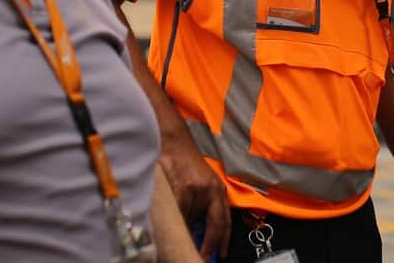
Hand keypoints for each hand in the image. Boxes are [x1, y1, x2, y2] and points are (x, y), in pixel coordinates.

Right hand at [160, 138, 229, 260]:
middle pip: (214, 226)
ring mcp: (197, 189)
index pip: (225, 222)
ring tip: (177, 236)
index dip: (222, 242)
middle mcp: (212, 191)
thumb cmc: (185, 164)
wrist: (173, 141)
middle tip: (200, 257)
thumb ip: (203, 206)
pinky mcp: (182, 187)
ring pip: (191, 221)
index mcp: (218, 191)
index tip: (219, 257)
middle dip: (207, 245)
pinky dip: (173, 222)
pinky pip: (178, 213)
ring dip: (184, 231)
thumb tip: (199, 235)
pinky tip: (168, 224)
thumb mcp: (201, 184)